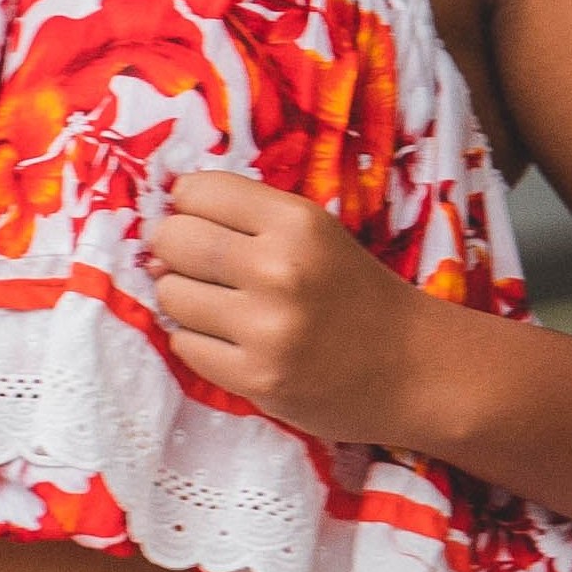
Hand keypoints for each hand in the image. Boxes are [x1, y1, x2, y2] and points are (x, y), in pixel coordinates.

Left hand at [149, 171, 457, 448]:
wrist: (414, 370)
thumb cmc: (355, 292)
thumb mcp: (313, 232)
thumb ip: (244, 218)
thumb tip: (157, 229)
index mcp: (297, 222)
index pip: (196, 191)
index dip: (187, 204)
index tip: (199, 219)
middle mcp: (279, 271)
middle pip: (173, 240)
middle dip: (173, 249)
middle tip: (197, 264)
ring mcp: (266, 330)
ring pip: (170, 294)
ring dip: (182, 298)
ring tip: (219, 305)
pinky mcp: (257, 380)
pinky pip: (183, 345)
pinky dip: (195, 340)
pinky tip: (229, 340)